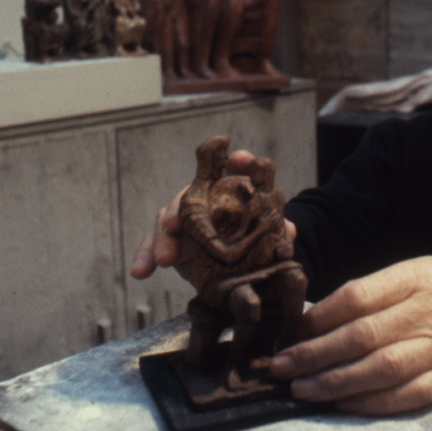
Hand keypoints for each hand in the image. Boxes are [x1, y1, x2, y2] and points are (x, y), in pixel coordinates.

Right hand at [129, 149, 296, 284]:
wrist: (239, 268)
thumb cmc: (254, 242)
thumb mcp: (268, 238)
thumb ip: (277, 233)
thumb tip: (290, 231)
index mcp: (229, 191)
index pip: (232, 168)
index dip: (237, 161)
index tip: (238, 159)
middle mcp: (203, 199)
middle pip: (188, 194)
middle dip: (179, 206)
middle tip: (174, 223)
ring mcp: (184, 220)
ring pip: (165, 220)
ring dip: (162, 238)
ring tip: (165, 259)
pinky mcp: (171, 242)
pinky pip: (153, 245)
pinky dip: (146, 256)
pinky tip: (141, 271)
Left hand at [269, 255, 431, 415]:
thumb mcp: (422, 268)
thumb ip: (380, 289)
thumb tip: (326, 312)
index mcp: (416, 278)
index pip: (359, 296)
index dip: (321, 314)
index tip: (292, 328)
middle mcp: (426, 313)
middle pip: (362, 336)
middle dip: (315, 354)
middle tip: (281, 366)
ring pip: (380, 370)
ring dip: (336, 383)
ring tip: (303, 388)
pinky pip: (408, 396)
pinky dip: (373, 403)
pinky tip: (345, 404)